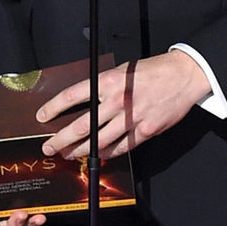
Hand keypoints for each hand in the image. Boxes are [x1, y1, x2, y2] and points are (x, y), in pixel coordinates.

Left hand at [37, 51, 211, 160]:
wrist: (184, 75)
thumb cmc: (154, 70)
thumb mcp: (124, 70)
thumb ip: (105, 86)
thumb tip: (85, 102)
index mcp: (110, 81)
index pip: (73, 95)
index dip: (54, 107)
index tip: (42, 116)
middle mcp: (118, 101)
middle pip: (82, 125)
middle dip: (61, 139)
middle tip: (49, 147)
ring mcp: (132, 118)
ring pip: (99, 141)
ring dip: (80, 150)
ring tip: (69, 155)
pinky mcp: (145, 130)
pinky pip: (122, 147)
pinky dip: (108, 153)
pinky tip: (99, 155)